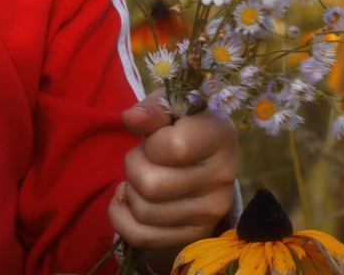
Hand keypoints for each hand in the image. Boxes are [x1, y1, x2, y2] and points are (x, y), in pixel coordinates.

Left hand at [107, 89, 238, 251]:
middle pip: (151, 185)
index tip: (154, 137)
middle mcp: (222, 177)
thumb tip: (130, 118)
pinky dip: (122, 217)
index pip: (173, 147)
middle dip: (133, 165)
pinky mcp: (193, 236)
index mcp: (221, 136)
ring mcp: (210, 212)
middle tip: (142, 156)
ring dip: (130, 190)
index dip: (151, 141)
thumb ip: (152, 109)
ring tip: (142, 175)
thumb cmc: (182, 125)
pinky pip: (140, 236)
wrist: (202, 158)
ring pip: (143, 211)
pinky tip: (130, 199)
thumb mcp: (171, 107)